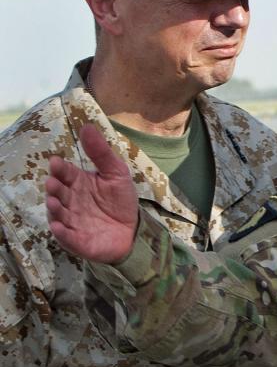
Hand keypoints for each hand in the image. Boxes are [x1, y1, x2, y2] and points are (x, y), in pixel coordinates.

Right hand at [46, 124, 138, 262]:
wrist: (134, 230)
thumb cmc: (121, 200)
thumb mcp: (116, 172)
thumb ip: (101, 152)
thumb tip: (86, 126)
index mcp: (78, 183)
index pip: (65, 173)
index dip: (60, 168)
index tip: (56, 162)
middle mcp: (71, 201)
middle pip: (58, 192)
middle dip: (54, 187)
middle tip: (53, 182)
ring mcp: (72, 221)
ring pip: (58, 213)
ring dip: (54, 208)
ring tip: (53, 201)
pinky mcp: (77, 240)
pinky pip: (66, 237)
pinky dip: (61, 233)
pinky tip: (58, 226)